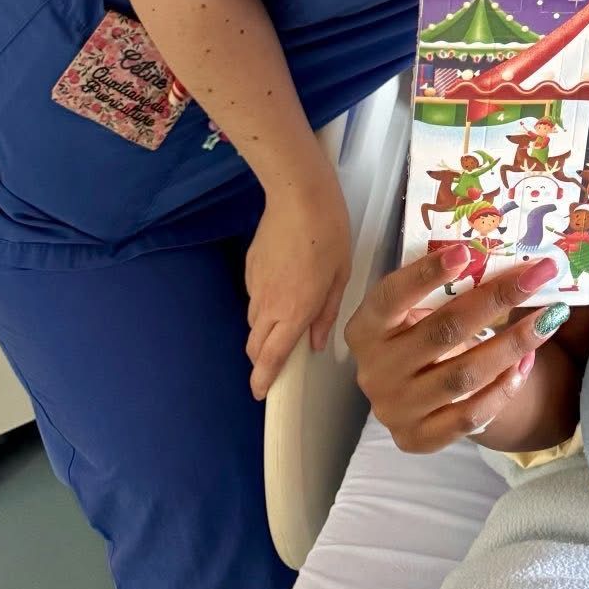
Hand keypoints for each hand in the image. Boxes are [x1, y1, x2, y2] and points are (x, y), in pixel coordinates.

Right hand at [244, 172, 352, 397]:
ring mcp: (254, 285)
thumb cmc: (329, 234)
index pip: (271, 356)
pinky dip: (263, 303)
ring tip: (284, 321)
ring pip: (253, 321)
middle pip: (254, 345)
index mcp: (293, 311)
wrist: (299, 195)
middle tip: (275, 362)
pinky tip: (282, 286)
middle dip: (261, 359)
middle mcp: (268, 304)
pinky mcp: (248, 267)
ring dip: (263, 331)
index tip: (259, 393)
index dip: (263, 378)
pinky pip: (253, 296)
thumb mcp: (340, 276)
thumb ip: (326, 314)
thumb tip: (315, 344)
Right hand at [345, 248, 563, 453]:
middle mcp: (374, 370)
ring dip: (512, 344)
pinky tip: (528, 362)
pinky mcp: (417, 439)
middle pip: (442, 331)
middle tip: (538, 274)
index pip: (391, 297)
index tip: (465, 250)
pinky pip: (469, 416)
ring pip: (462, 376)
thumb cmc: (421, 335)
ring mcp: (394, 408)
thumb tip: (510, 257)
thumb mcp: (419, 310)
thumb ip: (450, 286)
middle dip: (496, 298)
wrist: (413, 395)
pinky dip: (503, 389)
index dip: (425, 274)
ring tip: (550, 318)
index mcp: (366, 328)